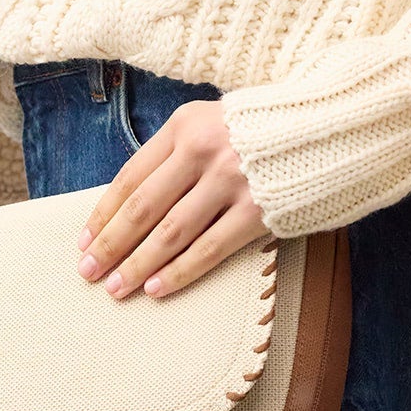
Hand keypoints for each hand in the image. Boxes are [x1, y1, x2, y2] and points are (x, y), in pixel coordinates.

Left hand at [75, 100, 267, 300]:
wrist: (326, 124)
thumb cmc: (260, 128)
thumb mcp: (210, 121)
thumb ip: (176, 153)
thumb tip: (133, 204)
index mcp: (184, 125)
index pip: (131, 176)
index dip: (104, 212)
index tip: (84, 239)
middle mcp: (202, 150)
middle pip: (143, 207)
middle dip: (110, 244)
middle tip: (88, 272)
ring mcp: (230, 181)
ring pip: (170, 232)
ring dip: (138, 264)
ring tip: (116, 288)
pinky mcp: (257, 210)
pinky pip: (210, 248)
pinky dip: (180, 271)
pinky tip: (157, 288)